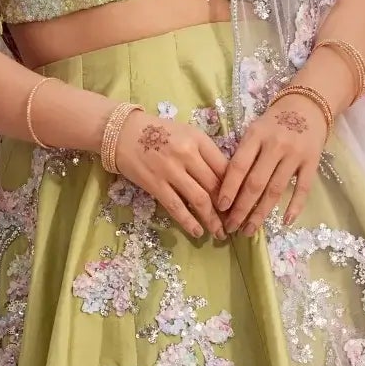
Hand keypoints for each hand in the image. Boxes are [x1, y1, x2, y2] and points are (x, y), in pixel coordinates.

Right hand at [115, 110, 228, 240]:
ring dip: (212, 220)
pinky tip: (198, 232)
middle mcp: (187, 154)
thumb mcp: (187, 134)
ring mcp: (170, 170)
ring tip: (219, 233)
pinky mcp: (155, 184)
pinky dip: (189, 222)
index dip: (236, 189)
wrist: (123, 132)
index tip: (241, 204)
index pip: (225, 168)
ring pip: (199, 200)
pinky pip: (176, 207)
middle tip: (234, 223)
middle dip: (227, 209)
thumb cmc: (159, 132)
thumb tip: (226, 181)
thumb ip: (205, 153)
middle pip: (215, 186)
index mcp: (199, 140)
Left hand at [216, 95, 326, 234]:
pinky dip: (294, 207)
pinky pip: (302, 189)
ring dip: (261, 213)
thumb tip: (226, 189)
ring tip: (249, 230)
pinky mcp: (312, 162)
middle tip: (231, 227)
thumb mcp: (254, 130)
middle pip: (255, 183)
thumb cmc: (274, 122)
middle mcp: (275, 145)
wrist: (308, 106)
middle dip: (241, 208)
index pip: (238, 166)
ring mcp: (295, 155)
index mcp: (256, 135)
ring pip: (275, 190)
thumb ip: (243, 154)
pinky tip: (284, 222)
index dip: (228, 189)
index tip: (219, 208)